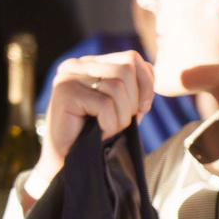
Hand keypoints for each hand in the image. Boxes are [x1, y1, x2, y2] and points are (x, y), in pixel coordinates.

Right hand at [26, 50, 153, 200]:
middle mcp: (78, 64)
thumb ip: (136, 86)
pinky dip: (110, 124)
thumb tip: (154, 74)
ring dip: (122, 115)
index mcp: (93, 63)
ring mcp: (68, 76)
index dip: (146, 84)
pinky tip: (99, 133)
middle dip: (135, 101)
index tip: (142, 109)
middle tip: (123, 122)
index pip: (132, 58)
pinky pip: (105, 104)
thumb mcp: (124, 105)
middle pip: (126, 69)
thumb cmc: (98, 133)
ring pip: (117, 86)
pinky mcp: (64, 92)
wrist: (69, 160)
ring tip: (109, 129)